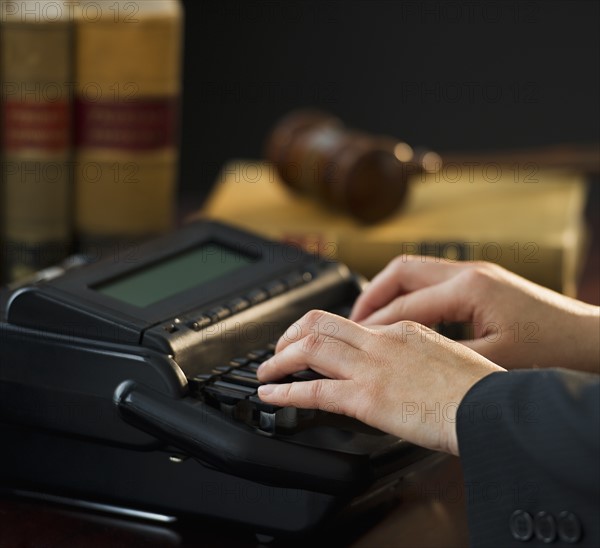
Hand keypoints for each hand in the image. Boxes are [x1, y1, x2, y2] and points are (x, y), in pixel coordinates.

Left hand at [256, 310, 504, 455]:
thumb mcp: (448, 357)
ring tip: (266, 371)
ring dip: (280, 360)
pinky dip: (286, 391)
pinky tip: (273, 395)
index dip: (323, 331)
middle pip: (320, 324)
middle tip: (279, 349)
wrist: (493, 408)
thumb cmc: (480, 390)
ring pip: (310, 349)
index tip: (313, 342)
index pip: (351, 323)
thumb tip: (406, 368)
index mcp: (403, 330)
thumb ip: (419, 356)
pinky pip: (314, 391)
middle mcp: (382, 342)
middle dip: (291, 335)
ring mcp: (372, 368)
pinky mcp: (367, 398)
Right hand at [350, 256, 599, 372]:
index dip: (375, 324)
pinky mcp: (481, 282)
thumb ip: (445, 356)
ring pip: (414, 272)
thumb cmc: (553, 348)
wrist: (590, 338)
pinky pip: (432, 282)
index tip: (353, 339)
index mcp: (469, 289)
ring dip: (389, 292)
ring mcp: (475, 274)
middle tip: (351, 320)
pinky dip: (410, 296)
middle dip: (371, 294)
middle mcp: (468, 273)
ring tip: (370, 317)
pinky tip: (406, 318)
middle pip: (401, 271)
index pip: (405, 305)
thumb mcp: (493, 361)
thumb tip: (406, 359)